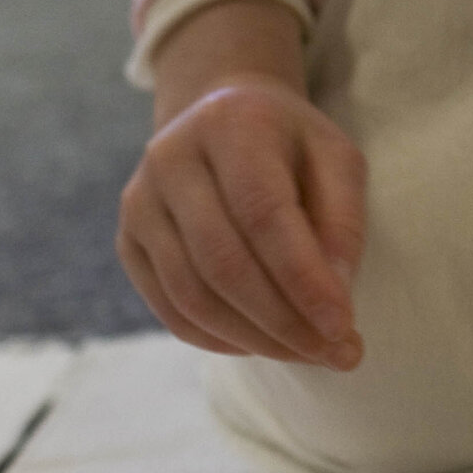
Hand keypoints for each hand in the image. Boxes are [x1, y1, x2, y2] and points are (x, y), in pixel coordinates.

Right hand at [118, 0, 367, 367]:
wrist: (218, 117)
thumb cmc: (288, 145)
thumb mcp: (335, 159)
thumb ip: (343, 222)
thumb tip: (334, 301)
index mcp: (231, 124)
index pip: (264, 215)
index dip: (303, 279)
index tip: (343, 327)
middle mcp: (171, 159)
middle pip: (224, 263)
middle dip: (282, 321)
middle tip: (333, 354)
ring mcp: (140, 203)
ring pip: (193, 296)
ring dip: (254, 339)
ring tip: (305, 353)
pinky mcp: (128, 241)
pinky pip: (171, 310)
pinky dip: (219, 339)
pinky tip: (260, 344)